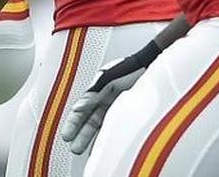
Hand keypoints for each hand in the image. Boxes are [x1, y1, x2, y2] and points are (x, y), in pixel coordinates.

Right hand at [60, 40, 161, 154]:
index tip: (66, 136)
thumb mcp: (106, 80)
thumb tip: (77, 108)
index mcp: (97, 92)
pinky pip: (117, 129)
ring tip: (90, 153)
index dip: (73, 124)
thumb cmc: (130, 68)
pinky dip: (111, 139)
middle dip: (82, 136)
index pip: (81, 111)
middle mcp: (106, 101)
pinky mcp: (130, 114)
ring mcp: (118, 109)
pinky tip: (109, 148)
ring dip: (95, 140)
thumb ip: (91, 95)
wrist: (152, 66)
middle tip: (75, 148)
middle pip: (90, 122)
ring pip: (102, 128)